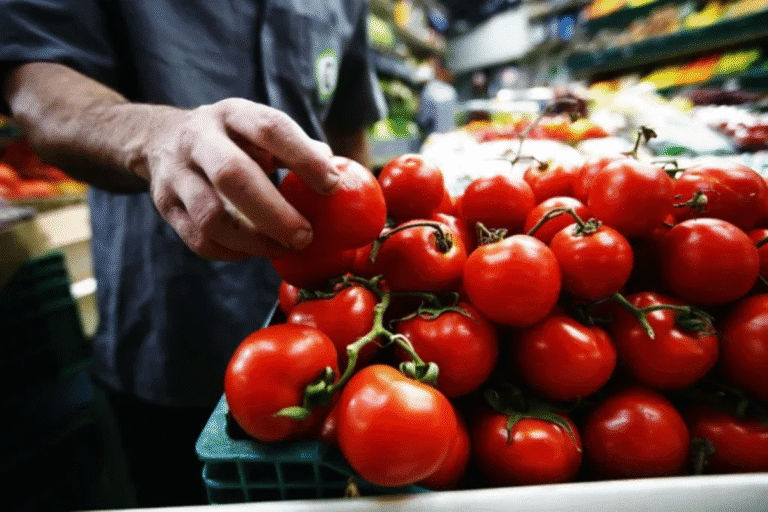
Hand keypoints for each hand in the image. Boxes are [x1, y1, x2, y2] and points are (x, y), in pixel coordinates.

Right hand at [140, 98, 339, 259]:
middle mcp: (199, 139)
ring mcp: (176, 173)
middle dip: (274, 213)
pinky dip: (231, 252)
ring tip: (281, 248)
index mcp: (233, 114)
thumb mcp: (259, 130)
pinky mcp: (165, 205)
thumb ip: (297, 148)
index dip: (304, 158)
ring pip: (210, 216)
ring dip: (252, 240)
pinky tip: (254, 250)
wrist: (163, 139)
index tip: (332, 186)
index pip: (270, 129)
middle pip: (233, 175)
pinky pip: (199, 239)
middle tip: (305, 236)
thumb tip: (337, 172)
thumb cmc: (231, 139)